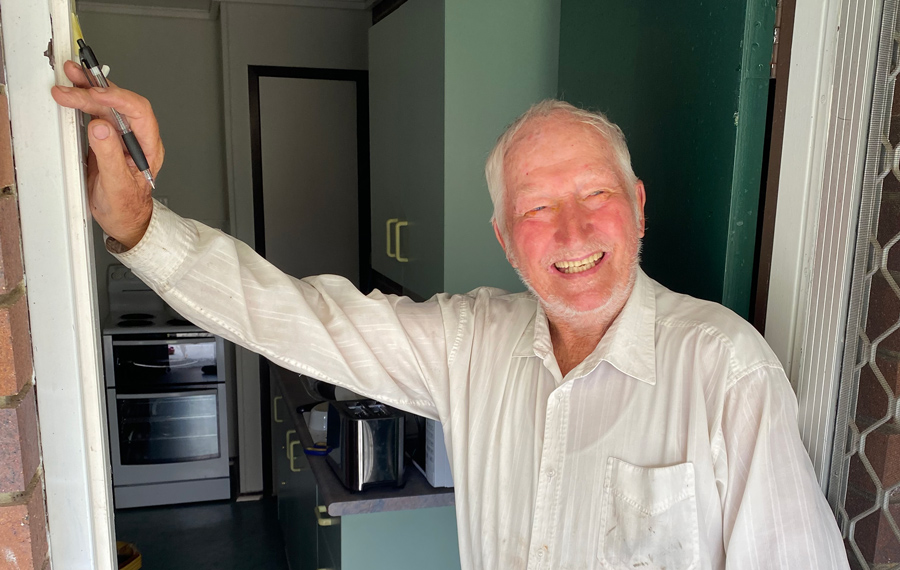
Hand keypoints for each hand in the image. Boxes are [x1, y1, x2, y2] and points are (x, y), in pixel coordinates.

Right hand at [51, 60, 163, 248]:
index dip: (118, 99)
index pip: (139, 112)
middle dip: (95, 92)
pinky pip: (97, 113)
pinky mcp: (107, 137)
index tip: (96, 94)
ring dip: (88, 89)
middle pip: (119, 105)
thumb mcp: (117, 185)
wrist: (124, 219)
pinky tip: (74, 90)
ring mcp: (122, 136)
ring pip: (107, 105)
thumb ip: (110, 156)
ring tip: (71, 75)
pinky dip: (84, 101)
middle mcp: (137, 137)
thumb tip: (100, 127)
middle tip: (70, 86)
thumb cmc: (127, 207)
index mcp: (148, 147)